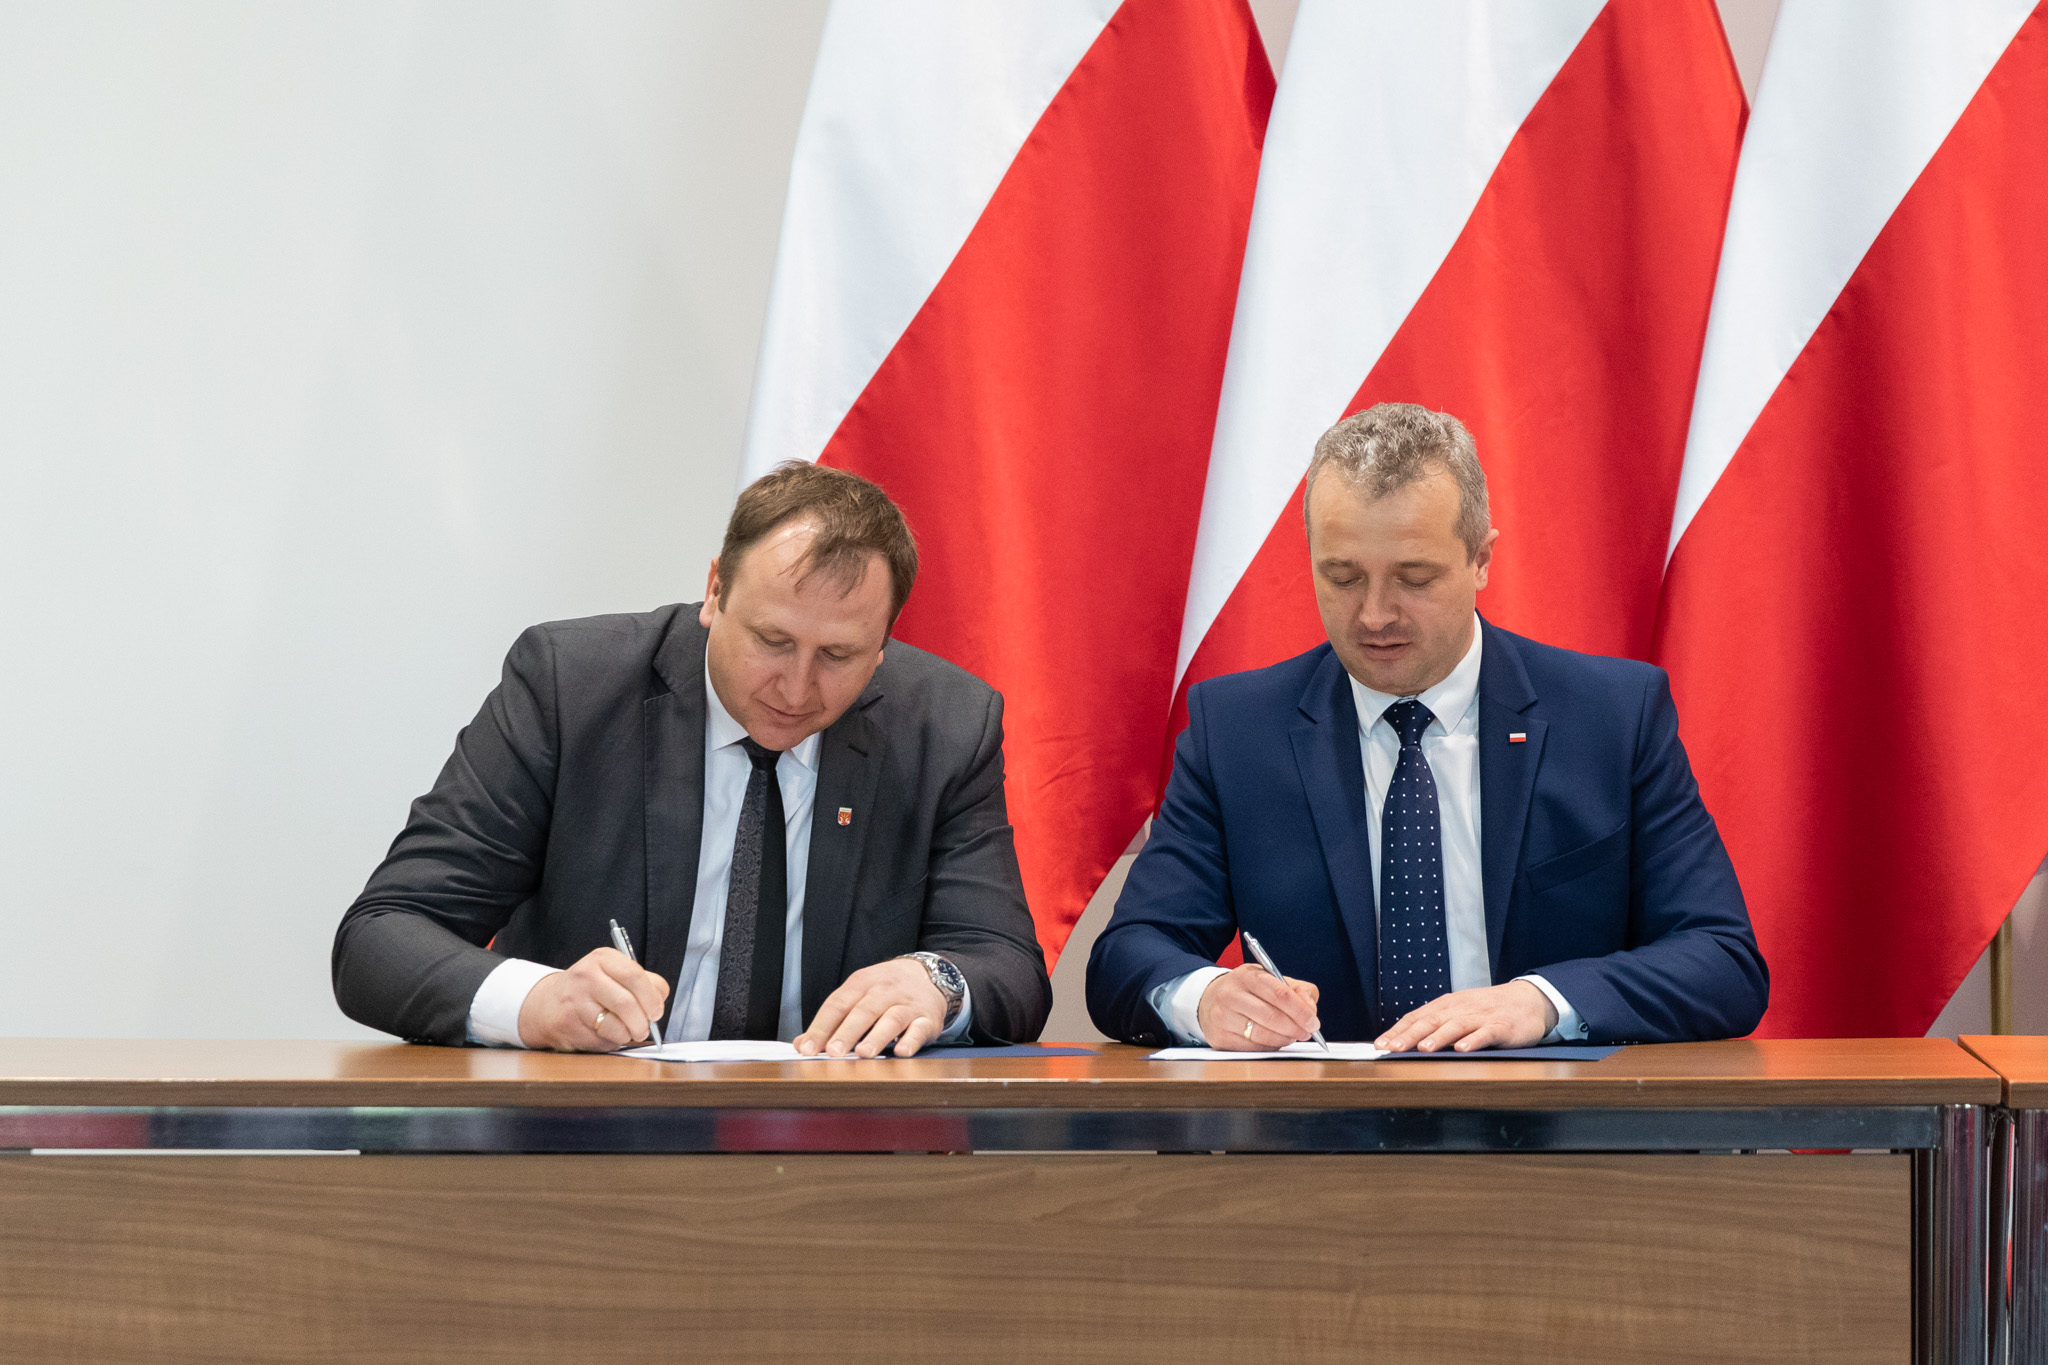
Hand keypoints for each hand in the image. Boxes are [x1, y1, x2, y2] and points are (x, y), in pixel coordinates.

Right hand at [516, 948, 669, 1051]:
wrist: (547, 1004)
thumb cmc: (592, 988)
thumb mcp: (614, 973)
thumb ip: (642, 982)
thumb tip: (659, 1001)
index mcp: (603, 958)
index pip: (634, 975)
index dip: (651, 997)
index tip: (657, 1011)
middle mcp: (586, 976)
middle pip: (626, 1003)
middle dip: (643, 1022)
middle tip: (645, 1029)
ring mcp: (575, 1001)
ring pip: (614, 1026)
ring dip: (628, 1035)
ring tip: (628, 1033)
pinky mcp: (568, 1025)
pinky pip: (600, 1041)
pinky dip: (611, 1043)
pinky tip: (607, 1035)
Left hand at [795, 958, 949, 1057]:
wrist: (929, 975)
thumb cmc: (885, 991)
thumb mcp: (858, 995)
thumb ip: (832, 1020)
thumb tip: (801, 1044)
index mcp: (861, 983)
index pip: (837, 1005)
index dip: (821, 1027)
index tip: (806, 1048)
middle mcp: (884, 991)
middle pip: (863, 1011)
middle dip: (847, 1032)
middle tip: (832, 1052)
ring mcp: (907, 1004)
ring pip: (892, 1019)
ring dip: (877, 1037)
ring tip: (863, 1053)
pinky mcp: (927, 1018)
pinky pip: (919, 1029)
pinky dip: (911, 1041)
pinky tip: (901, 1052)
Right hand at [1196, 965, 1321, 1050]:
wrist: (1210, 1000)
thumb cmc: (1249, 990)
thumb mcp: (1272, 979)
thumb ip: (1299, 990)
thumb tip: (1311, 1011)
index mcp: (1246, 975)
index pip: (1279, 993)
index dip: (1300, 1010)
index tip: (1313, 1022)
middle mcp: (1230, 994)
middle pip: (1271, 1016)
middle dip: (1295, 1028)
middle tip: (1307, 1033)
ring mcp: (1222, 1017)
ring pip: (1262, 1035)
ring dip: (1284, 1039)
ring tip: (1292, 1036)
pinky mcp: (1220, 1037)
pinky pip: (1253, 1048)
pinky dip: (1270, 1046)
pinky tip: (1275, 1040)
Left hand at [1374, 980, 1556, 1053]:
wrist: (1527, 1000)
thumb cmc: (1488, 1010)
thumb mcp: (1459, 1012)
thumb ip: (1437, 1025)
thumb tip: (1405, 1041)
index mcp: (1446, 1005)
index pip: (1416, 1017)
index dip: (1397, 1031)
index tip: (1380, 1045)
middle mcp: (1460, 1008)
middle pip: (1431, 1021)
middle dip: (1409, 1035)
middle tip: (1392, 1049)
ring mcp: (1481, 1017)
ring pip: (1456, 1026)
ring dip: (1438, 1037)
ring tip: (1423, 1049)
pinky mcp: (1502, 1026)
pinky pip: (1486, 1033)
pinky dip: (1474, 1041)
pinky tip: (1463, 1049)